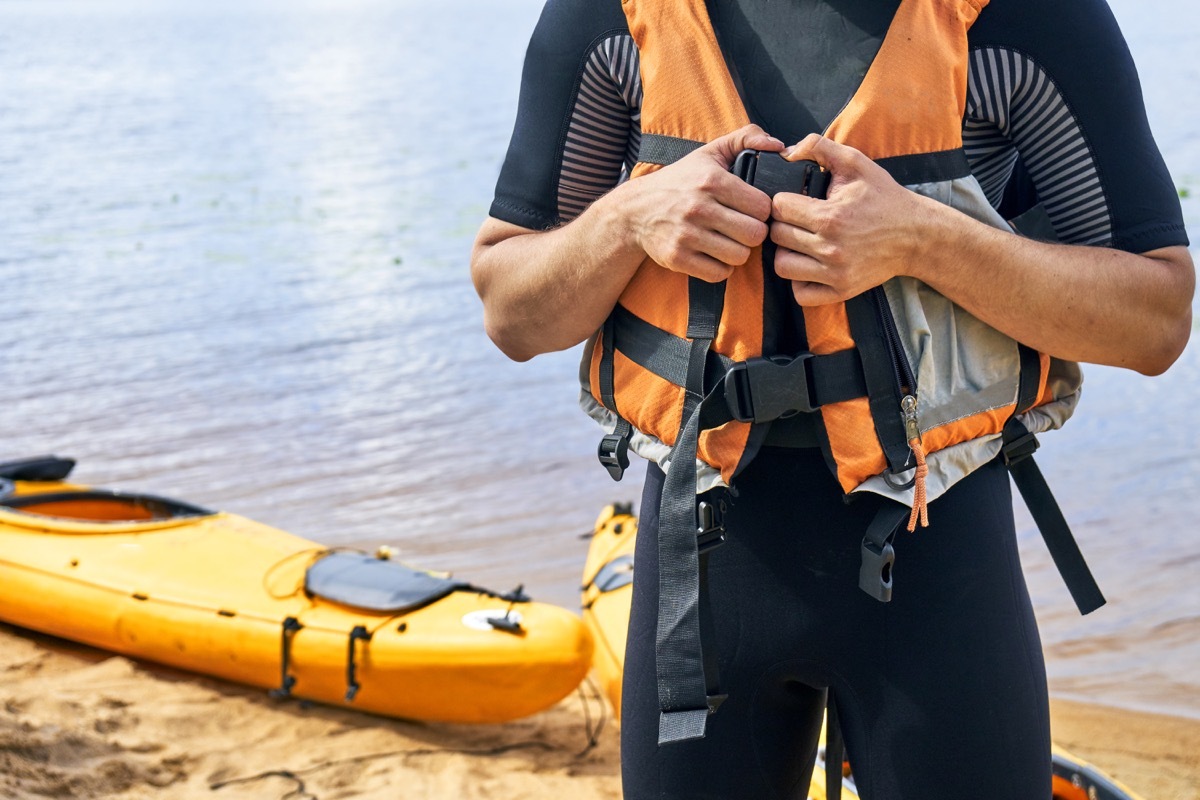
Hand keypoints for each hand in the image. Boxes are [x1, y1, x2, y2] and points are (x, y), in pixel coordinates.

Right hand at [624, 125, 783, 281]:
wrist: (634, 210)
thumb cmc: (679, 181)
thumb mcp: (709, 153)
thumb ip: (745, 138)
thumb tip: (779, 145)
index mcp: (711, 180)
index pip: (762, 206)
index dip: (762, 211)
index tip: (752, 210)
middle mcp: (698, 207)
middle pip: (754, 235)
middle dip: (753, 233)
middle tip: (743, 228)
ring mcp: (686, 235)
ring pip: (739, 256)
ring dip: (738, 251)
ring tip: (729, 241)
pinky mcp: (676, 258)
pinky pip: (718, 274)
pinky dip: (721, 268)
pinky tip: (714, 255)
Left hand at [770, 134, 941, 304]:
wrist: (917, 235)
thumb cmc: (884, 198)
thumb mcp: (857, 163)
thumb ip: (820, 147)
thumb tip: (787, 152)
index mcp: (830, 217)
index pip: (779, 208)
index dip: (783, 201)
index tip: (794, 200)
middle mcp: (830, 248)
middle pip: (777, 237)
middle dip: (784, 224)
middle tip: (798, 220)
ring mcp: (835, 273)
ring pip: (782, 266)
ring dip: (786, 253)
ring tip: (800, 242)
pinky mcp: (841, 291)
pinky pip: (800, 294)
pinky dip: (799, 281)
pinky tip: (809, 265)